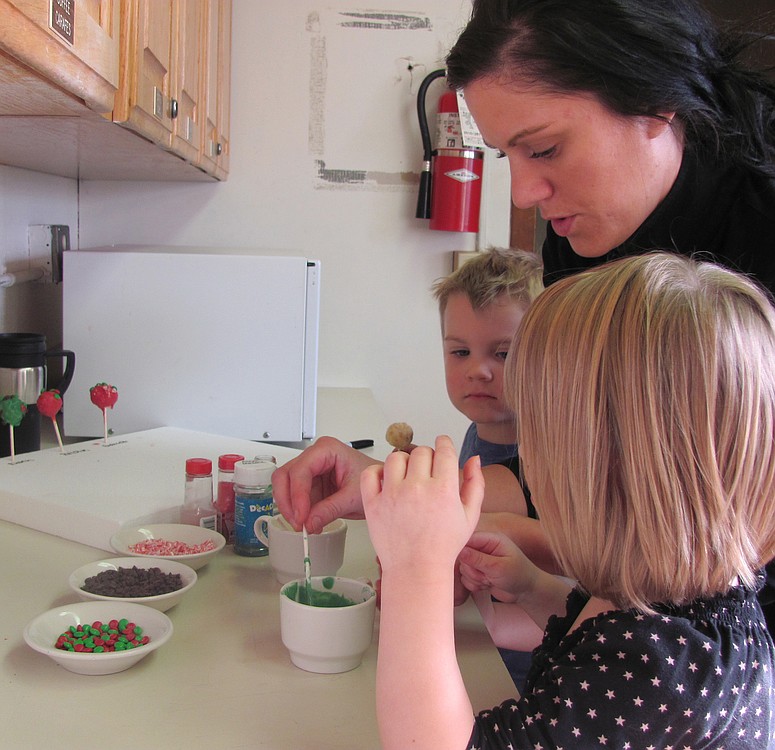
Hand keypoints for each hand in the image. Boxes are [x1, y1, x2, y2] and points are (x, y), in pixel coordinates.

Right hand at [272, 436, 380, 531]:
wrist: (381, 486)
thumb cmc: (375, 480)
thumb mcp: (354, 497)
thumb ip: (330, 509)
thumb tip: (309, 522)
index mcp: (327, 450)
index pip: (301, 470)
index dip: (297, 495)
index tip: (300, 516)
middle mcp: (315, 457)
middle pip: (286, 475)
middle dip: (288, 501)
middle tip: (297, 522)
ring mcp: (311, 470)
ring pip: (285, 487)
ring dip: (291, 509)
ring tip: (305, 525)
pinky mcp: (311, 485)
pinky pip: (294, 498)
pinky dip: (298, 512)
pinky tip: (309, 523)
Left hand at [360, 435, 484, 572]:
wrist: (417, 570)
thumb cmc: (444, 546)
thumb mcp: (470, 516)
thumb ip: (475, 484)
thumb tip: (474, 458)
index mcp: (443, 489)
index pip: (443, 449)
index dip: (444, 444)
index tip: (443, 446)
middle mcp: (417, 488)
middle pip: (421, 452)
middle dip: (427, 457)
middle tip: (427, 471)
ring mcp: (393, 495)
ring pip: (396, 458)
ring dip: (404, 462)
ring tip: (408, 476)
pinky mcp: (374, 504)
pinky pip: (370, 473)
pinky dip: (377, 472)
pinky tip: (388, 481)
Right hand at [458, 530, 540, 603]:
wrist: (527, 592)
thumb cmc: (520, 575)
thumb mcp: (499, 567)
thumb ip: (478, 559)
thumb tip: (460, 551)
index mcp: (491, 539)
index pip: (468, 538)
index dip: (462, 550)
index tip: (465, 562)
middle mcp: (484, 547)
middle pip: (462, 555)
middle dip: (472, 570)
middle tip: (486, 575)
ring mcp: (480, 560)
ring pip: (463, 569)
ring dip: (474, 579)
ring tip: (490, 580)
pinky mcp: (478, 572)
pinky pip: (466, 578)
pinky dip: (474, 585)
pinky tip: (487, 585)